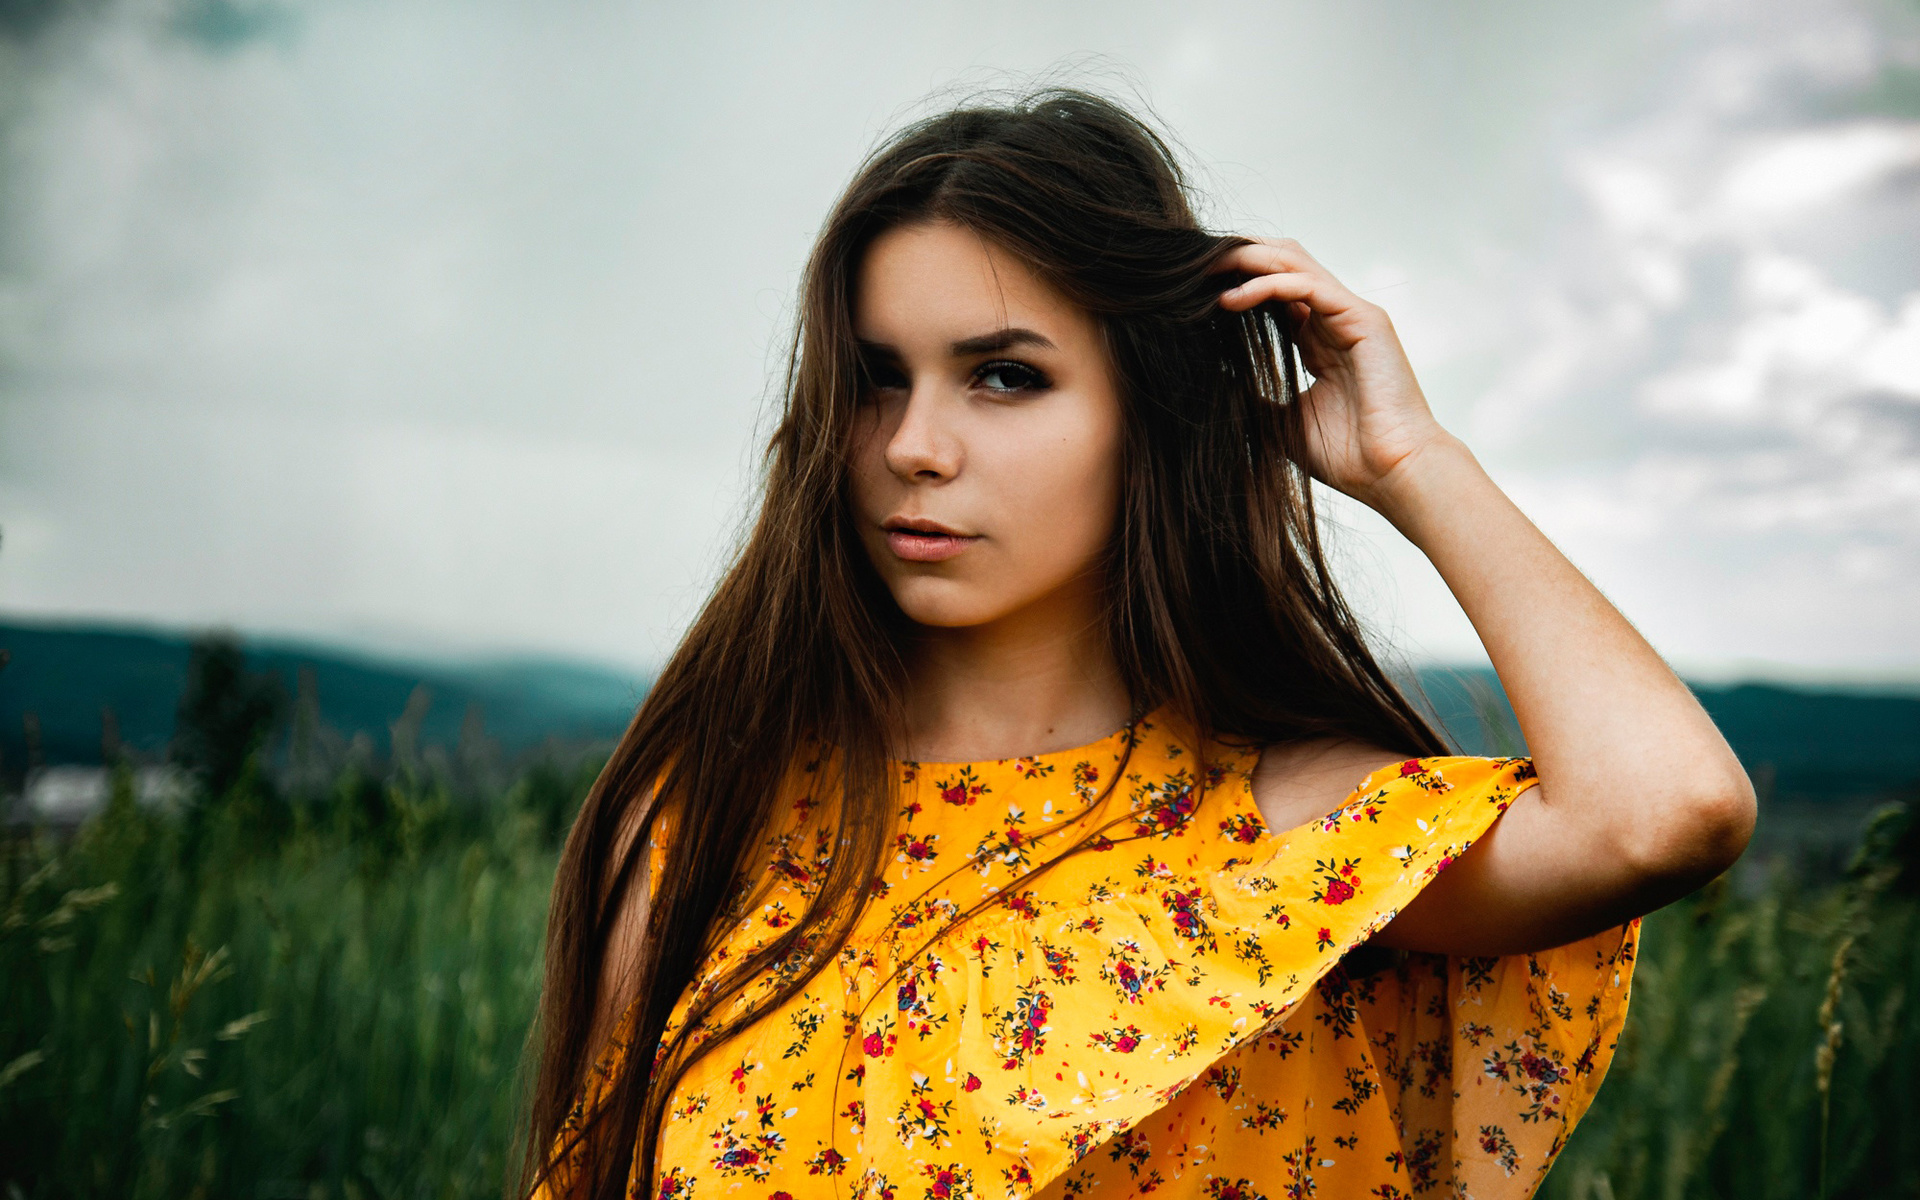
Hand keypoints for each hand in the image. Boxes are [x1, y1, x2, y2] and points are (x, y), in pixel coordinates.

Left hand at [1214, 238, 1454, 512]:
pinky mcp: (1364, 319)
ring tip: (1206, 269)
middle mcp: (1335, 319)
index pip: (1274, 291)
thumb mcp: (1282, 422)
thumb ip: (1254, 397)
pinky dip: (1267, 286)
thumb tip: (1214, 386)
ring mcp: (1351, 315)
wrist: (1393, 474)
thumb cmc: (1348, 456)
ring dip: (1248, 260)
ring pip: (1294, 264)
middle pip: (1283, 264)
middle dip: (1239, 258)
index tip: (1191, 288)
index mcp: (1319, 340)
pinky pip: (1307, 287)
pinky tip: (1232, 298)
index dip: (1236, 281)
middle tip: (1193, 266)